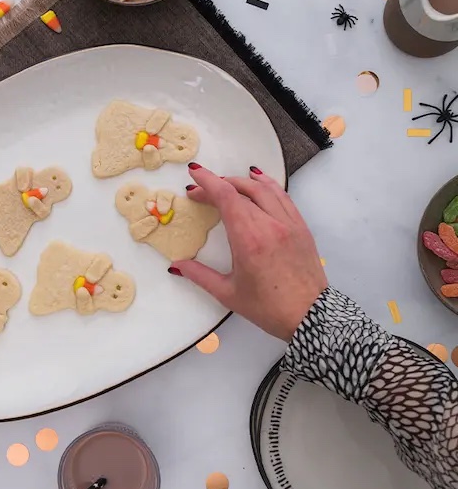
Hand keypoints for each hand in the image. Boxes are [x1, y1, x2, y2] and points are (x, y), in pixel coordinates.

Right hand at [169, 164, 326, 341]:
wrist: (311, 316)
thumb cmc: (268, 308)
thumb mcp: (228, 293)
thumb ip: (199, 275)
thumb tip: (176, 266)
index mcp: (249, 239)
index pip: (225, 196)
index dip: (207, 181)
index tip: (194, 172)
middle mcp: (270, 225)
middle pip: (241, 190)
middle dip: (217, 185)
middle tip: (200, 191)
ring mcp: (288, 223)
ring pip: (264, 188)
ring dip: (241, 181)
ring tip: (225, 182)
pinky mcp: (301, 227)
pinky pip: (282, 197)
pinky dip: (267, 185)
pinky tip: (258, 183)